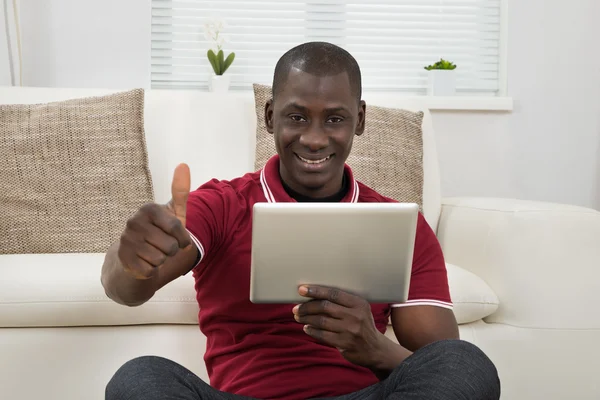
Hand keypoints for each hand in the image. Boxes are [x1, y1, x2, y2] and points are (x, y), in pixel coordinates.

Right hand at [118, 163, 191, 279]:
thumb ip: (180, 192)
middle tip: (162, 246)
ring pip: (161, 259)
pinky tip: (144, 263)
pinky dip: (152, 271)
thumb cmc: (160, 233)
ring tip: (153, 254)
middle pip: (171, 246)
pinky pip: (151, 271)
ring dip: (162, 261)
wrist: (137, 257)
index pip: (178, 227)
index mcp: (148, 209)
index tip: (178, 237)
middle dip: (172, 251)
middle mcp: (133, 222)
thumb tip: (183, 164)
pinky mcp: (122, 260)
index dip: (183, 238)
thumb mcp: (173, 213)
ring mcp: (126, 241)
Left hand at [292, 285, 388, 369]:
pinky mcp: (345, 343)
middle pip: (324, 307)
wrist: (375, 349)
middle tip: (296, 308)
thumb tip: (313, 296)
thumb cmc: (362, 326)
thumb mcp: (358, 310)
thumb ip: (341, 303)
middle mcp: (355, 316)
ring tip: (298, 317)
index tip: (302, 290)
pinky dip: (312, 331)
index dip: (316, 291)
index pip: (333, 293)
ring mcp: (350, 330)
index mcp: (358, 303)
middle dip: (307, 307)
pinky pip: (323, 335)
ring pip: (321, 321)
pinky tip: (306, 328)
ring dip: (306, 318)